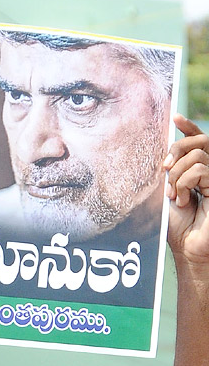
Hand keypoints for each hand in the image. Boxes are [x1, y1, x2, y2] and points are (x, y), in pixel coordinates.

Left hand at [165, 114, 208, 264]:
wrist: (187, 247)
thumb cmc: (178, 225)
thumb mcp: (169, 193)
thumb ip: (171, 173)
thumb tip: (167, 154)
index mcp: (200, 171)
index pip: (200, 141)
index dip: (189, 127)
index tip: (175, 117)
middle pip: (199, 141)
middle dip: (177, 151)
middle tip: (166, 170)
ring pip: (197, 154)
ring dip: (178, 175)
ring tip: (176, 195)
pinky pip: (200, 169)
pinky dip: (185, 184)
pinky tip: (185, 201)